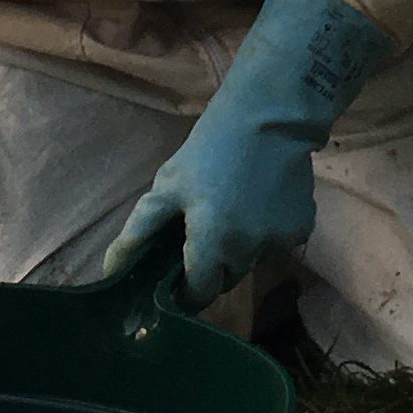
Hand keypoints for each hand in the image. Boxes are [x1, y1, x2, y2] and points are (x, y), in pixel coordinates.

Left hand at [109, 0, 392, 309]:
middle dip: (212, 268)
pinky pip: (277, 243)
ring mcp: (280, 242)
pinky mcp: (302, 228)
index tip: (177, 277)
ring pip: (252, 262)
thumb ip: (139, 232)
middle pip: (225, 280)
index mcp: (212, 243)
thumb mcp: (167, 185)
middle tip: (203, 233)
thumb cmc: (209, 150)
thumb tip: (110, 270)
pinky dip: (265, 232)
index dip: (185, 291)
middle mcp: (248, 251)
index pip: (198, 295)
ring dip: (240, 248)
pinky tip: (259, 202)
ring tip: (233, 210)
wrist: (270, 117)